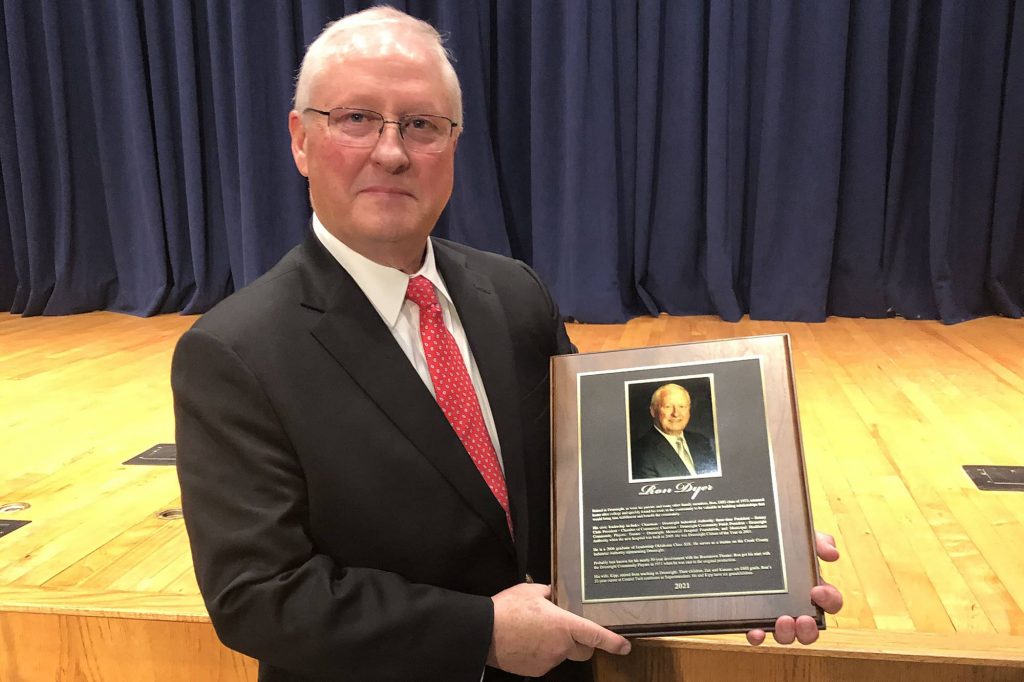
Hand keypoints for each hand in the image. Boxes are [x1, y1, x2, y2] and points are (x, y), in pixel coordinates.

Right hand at [487, 583, 630, 675]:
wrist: (483, 632)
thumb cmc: (507, 609)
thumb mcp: (531, 591)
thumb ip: (549, 594)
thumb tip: (554, 595)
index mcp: (564, 625)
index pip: (596, 635)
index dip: (613, 642)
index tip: (625, 646)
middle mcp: (560, 646)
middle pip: (583, 650)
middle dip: (581, 643)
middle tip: (567, 630)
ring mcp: (548, 661)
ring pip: (562, 655)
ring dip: (557, 646)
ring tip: (534, 631)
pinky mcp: (535, 670)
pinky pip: (546, 661)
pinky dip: (541, 653)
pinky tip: (526, 642)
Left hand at [746, 530, 843, 645]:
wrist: (748, 538)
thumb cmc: (782, 542)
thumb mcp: (801, 537)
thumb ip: (818, 541)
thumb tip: (832, 552)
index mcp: (813, 588)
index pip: (831, 602)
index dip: (829, 600)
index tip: (817, 591)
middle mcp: (797, 606)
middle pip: (810, 629)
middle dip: (809, 629)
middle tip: (803, 619)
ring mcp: (775, 614)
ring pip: (786, 636)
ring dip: (787, 634)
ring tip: (782, 621)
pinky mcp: (754, 617)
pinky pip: (757, 633)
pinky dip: (758, 636)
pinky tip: (755, 631)